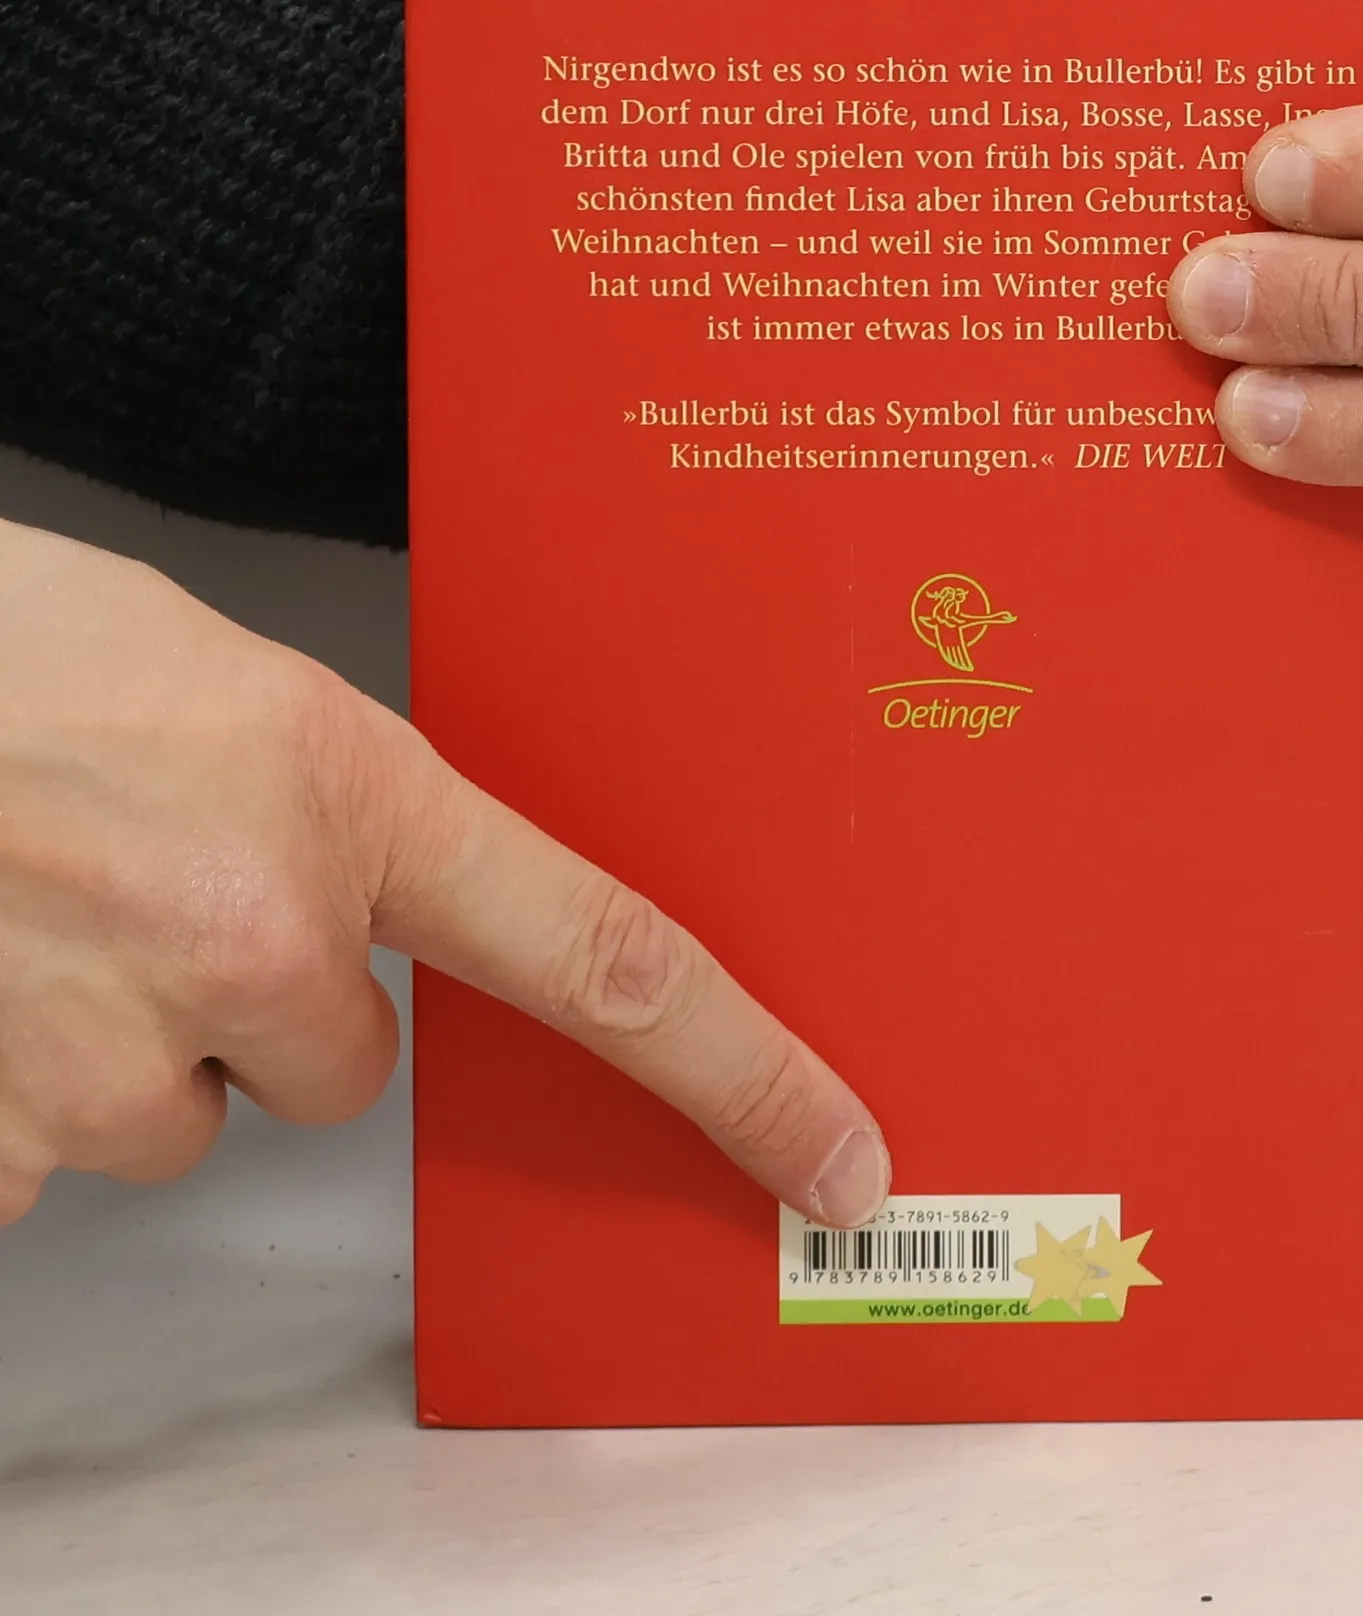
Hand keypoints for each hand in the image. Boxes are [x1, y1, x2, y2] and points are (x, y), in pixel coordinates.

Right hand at [0, 521, 888, 1226]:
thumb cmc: (12, 650)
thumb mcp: (228, 693)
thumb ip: (341, 820)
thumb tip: (377, 936)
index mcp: (351, 792)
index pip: (608, 959)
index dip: (742, 1074)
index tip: (834, 1158)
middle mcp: (256, 936)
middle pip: (342, 1060)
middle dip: (267, 995)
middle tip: (145, 874)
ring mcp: (112, 1048)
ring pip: (190, 1110)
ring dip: (130, 1035)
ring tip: (35, 901)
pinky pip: (52, 1155)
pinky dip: (15, 1083)